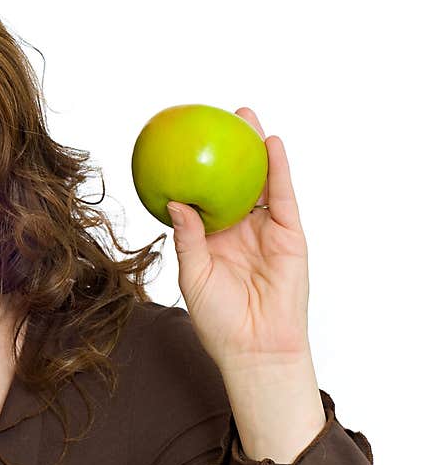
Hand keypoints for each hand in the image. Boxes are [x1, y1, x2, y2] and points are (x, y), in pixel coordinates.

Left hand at [166, 107, 312, 376]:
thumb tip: (174, 202)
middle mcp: (239, 229)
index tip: (183, 145)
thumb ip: (188, 237)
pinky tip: (272, 145)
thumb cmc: (219, 320)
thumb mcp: (194, 275)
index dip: (196, 172)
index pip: (205, 196)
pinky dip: (280, 170)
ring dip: (255, 149)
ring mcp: (266, 230)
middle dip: (227, 150)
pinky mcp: (290, 235)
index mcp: (213, 238)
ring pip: (261, 182)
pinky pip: (284, 197)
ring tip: (245, 118)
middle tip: (216, 117)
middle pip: (234, 181)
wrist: (255, 347)